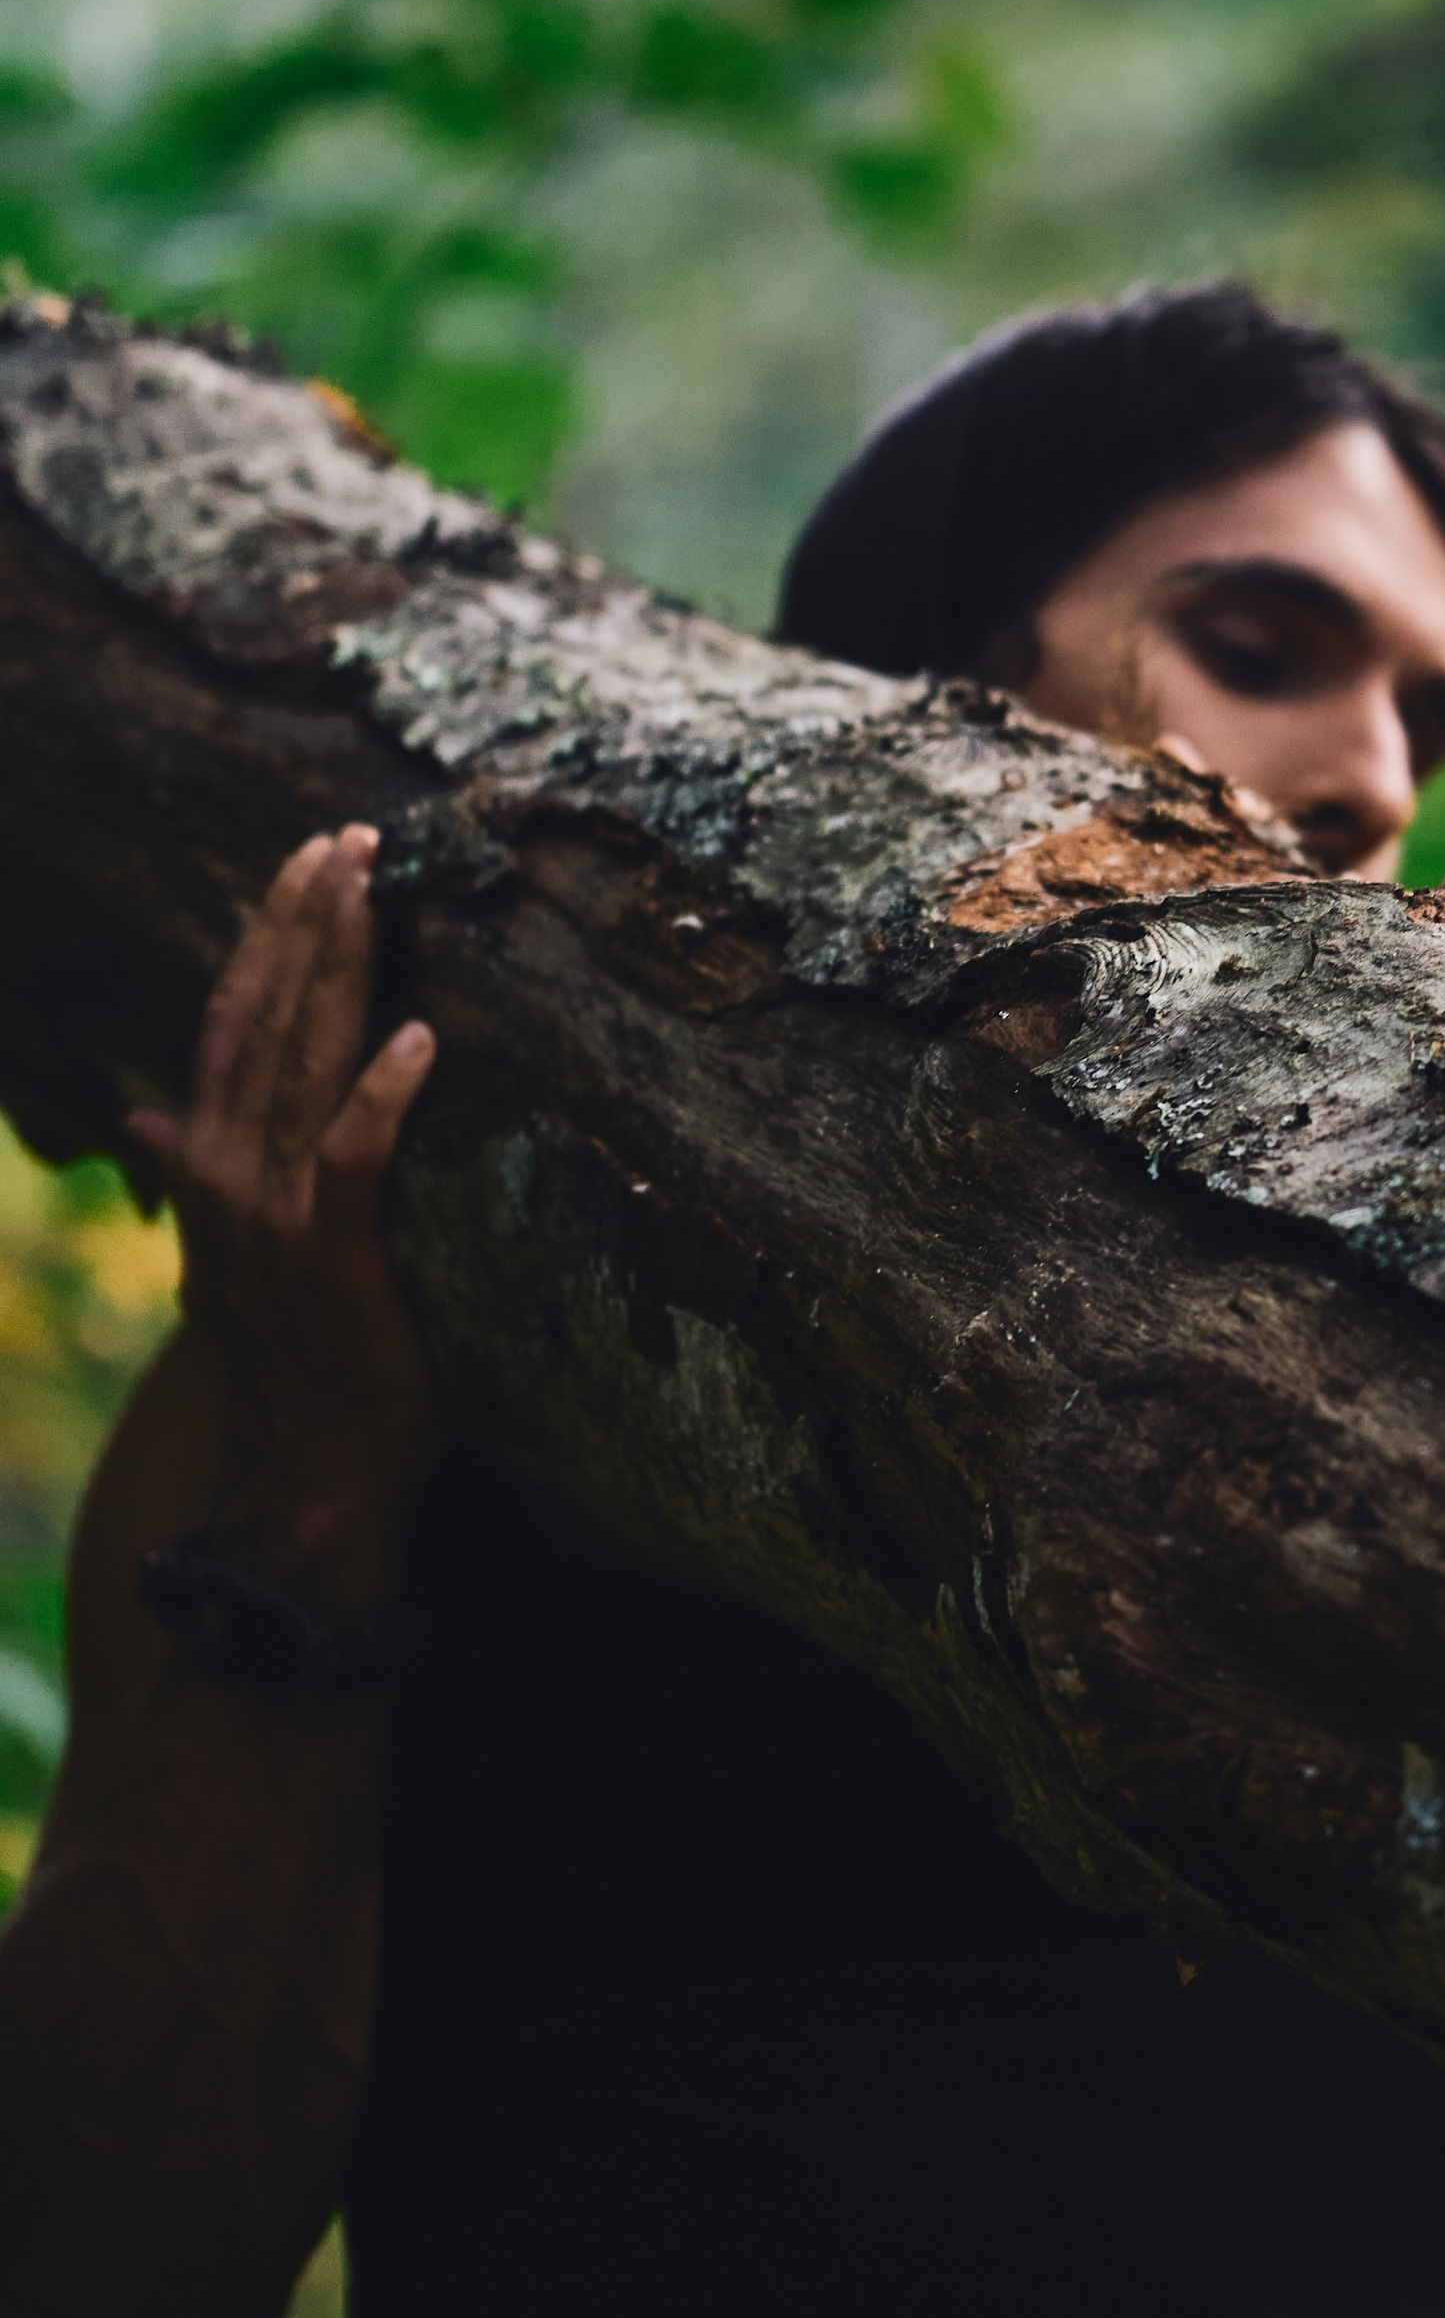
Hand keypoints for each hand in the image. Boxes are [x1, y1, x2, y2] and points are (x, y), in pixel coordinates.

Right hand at [127, 827, 441, 1605]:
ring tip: (373, 888)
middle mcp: (230, 1175)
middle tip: (351, 836)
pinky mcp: (334, 1260)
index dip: (267, 934)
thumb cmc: (295, 1361)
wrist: (307, 1481)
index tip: (309, 856)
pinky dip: (383, 1096)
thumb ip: (192, 1173)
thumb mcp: (234, 1255)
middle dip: (305, 920)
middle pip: (264, 1018)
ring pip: (303, 1065)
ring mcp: (276, 1217)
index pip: (231, 1019)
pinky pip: (355, 1160)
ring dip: (339, 971)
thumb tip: (151, 1120)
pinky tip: (420, 1036)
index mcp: (211, 1162)